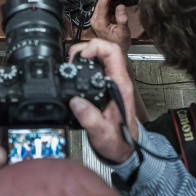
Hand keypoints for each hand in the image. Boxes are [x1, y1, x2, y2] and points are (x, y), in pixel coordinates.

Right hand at [68, 38, 139, 163]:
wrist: (124, 148)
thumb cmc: (118, 140)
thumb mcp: (103, 133)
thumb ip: (90, 119)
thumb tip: (76, 102)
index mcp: (120, 86)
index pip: (112, 53)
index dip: (95, 47)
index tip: (82, 55)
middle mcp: (118, 80)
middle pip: (104, 50)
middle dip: (85, 49)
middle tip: (71, 59)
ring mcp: (113, 81)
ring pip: (100, 57)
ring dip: (84, 55)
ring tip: (71, 64)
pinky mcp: (107, 85)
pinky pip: (97, 67)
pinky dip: (84, 65)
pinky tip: (76, 72)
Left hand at [90, 0, 134, 54]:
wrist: (117, 52)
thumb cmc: (120, 44)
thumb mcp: (124, 32)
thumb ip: (122, 19)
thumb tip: (120, 7)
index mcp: (100, 22)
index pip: (102, 3)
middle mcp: (96, 20)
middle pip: (101, 1)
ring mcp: (97, 20)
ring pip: (102, 4)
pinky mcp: (100, 20)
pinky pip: (105, 8)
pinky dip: (110, 3)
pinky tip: (114, 0)